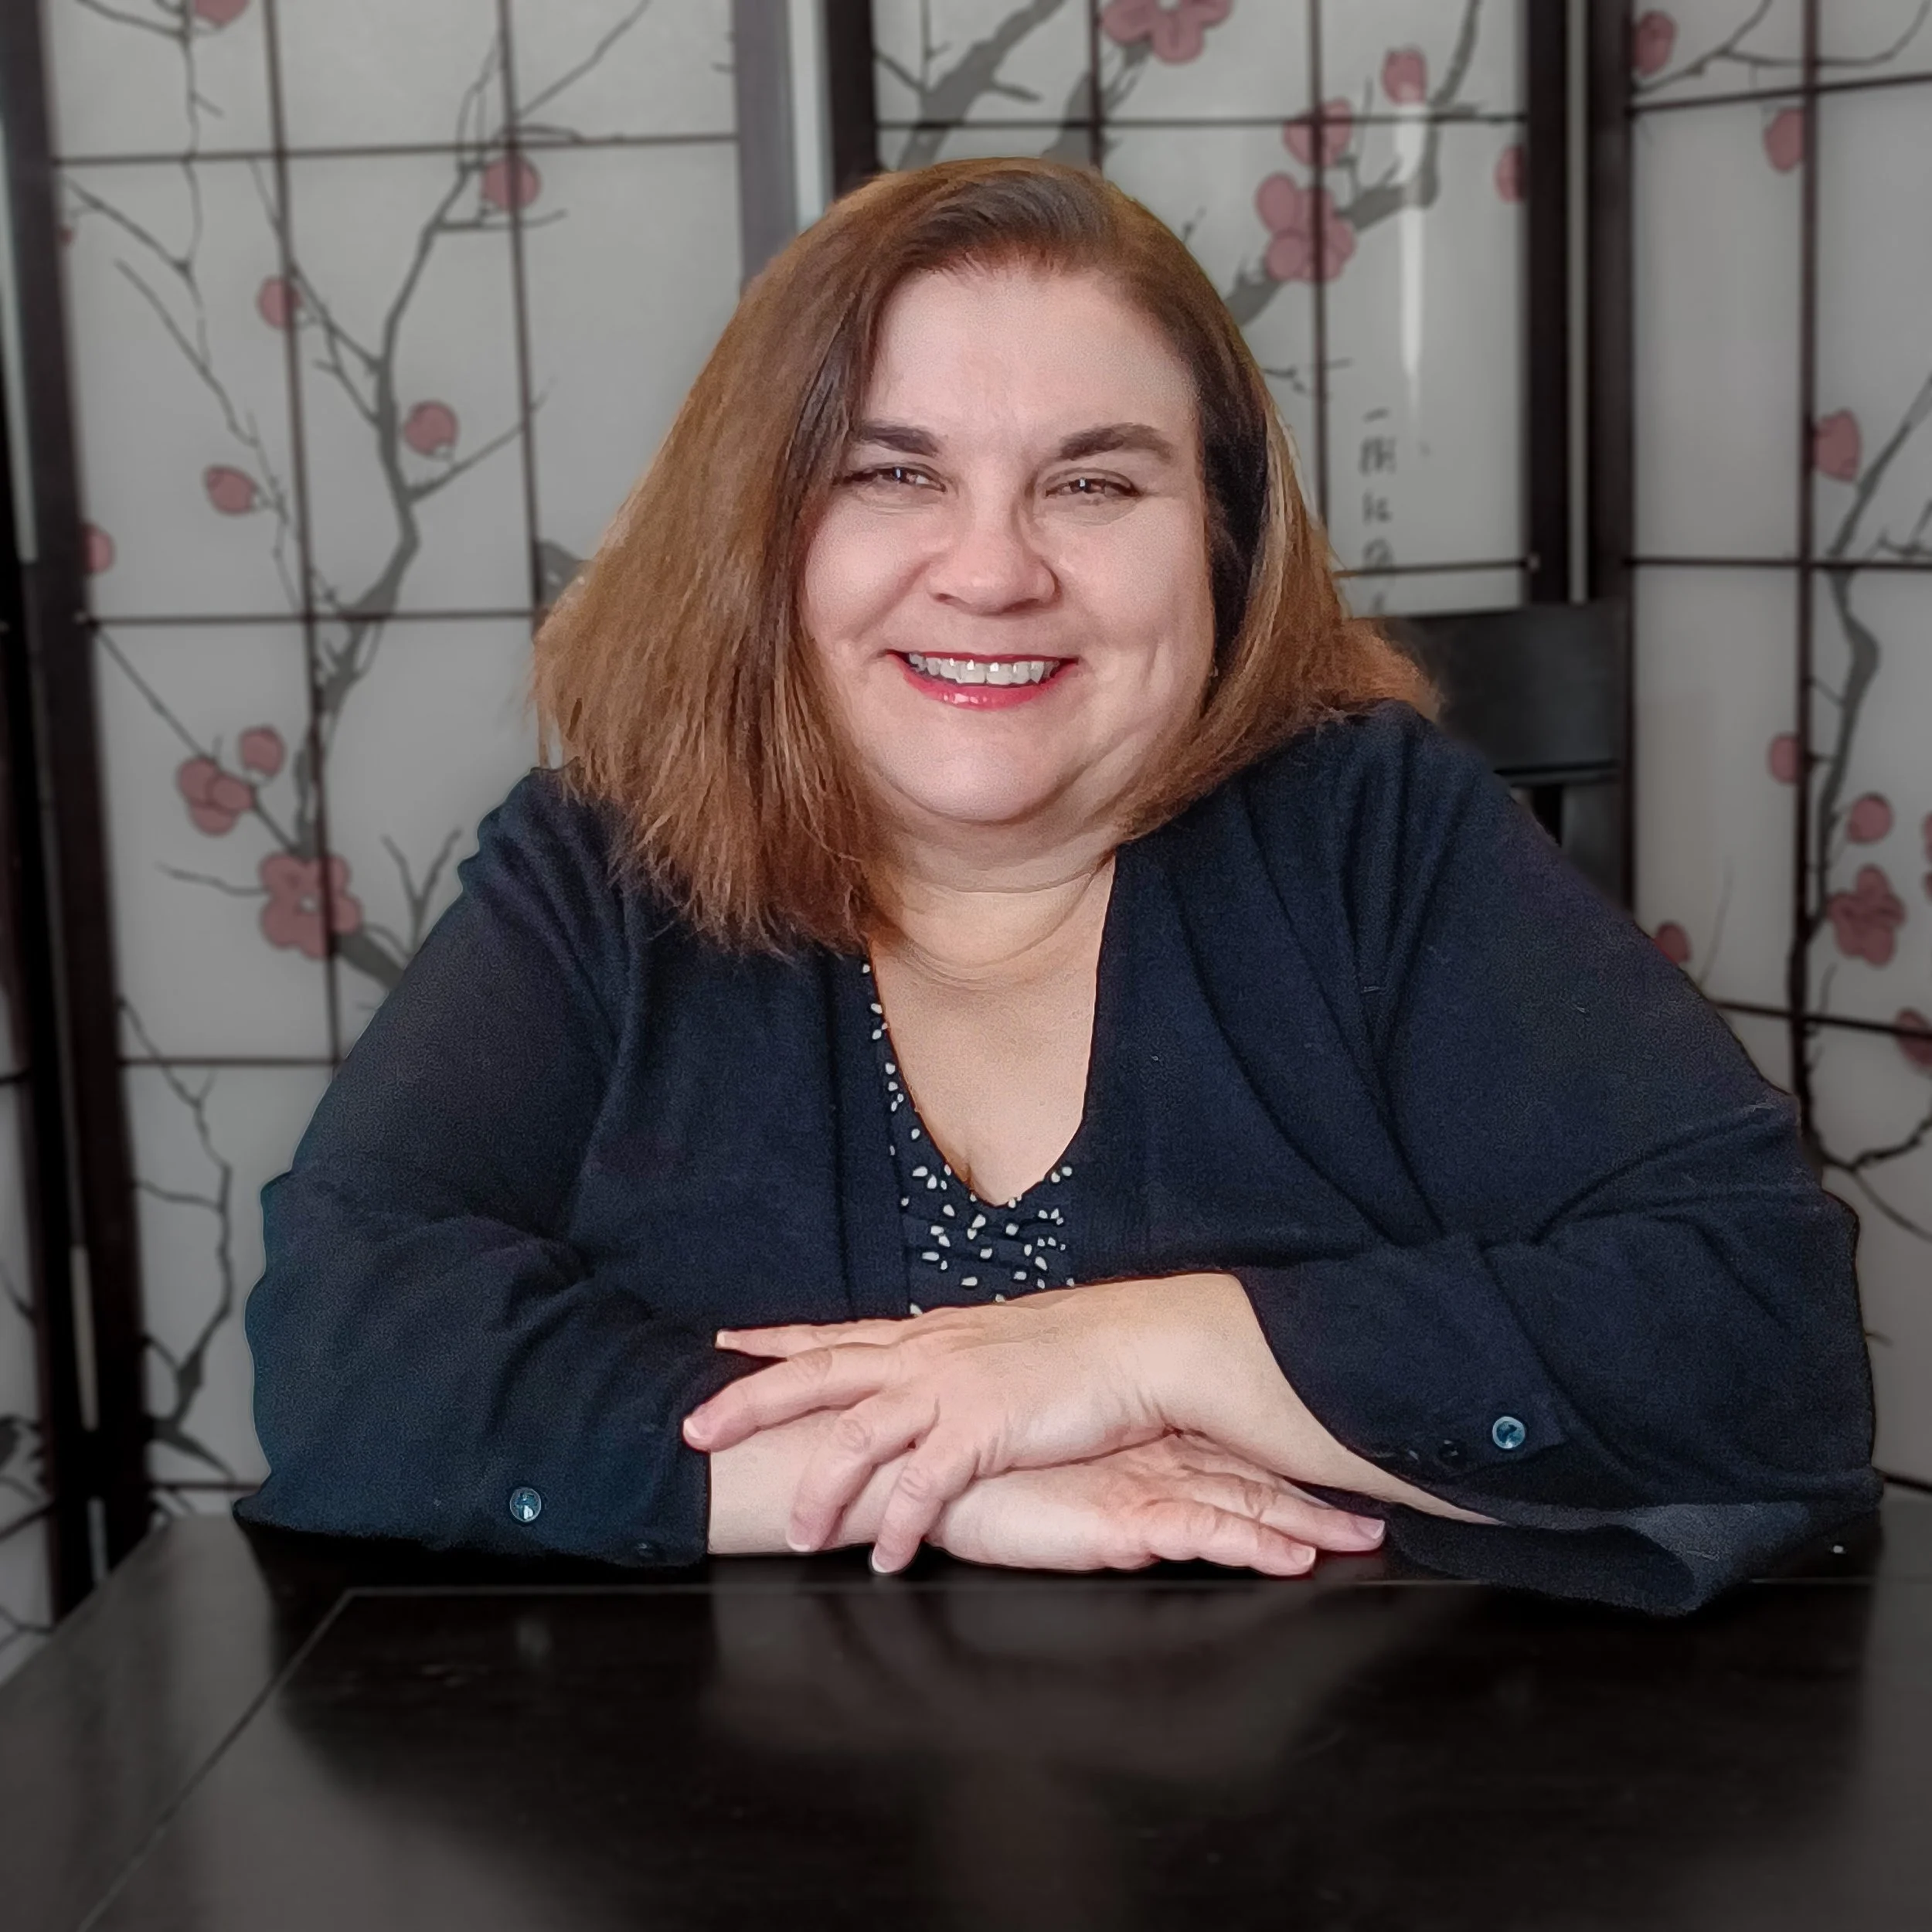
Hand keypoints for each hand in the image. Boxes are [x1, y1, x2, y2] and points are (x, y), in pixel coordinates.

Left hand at [683, 1275, 1319, 1570]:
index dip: (775, 1341)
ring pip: (858, 1434)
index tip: (722, 1345)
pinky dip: (900, 1524)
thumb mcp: (1002, 1344)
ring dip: (822, 1489)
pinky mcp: (984, 1430)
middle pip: (819, 1374)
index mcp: (930, 1335)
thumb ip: (958, 1360)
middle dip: (752, 1402)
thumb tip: (935, 1371)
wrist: (1143, 1344)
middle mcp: (928, 1355)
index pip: (836, 1335)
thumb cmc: (1082, 1348)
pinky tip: (887, 1558)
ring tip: (796, 1534)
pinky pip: (925, 1487)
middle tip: (694, 1430)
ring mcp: (952, 1389)